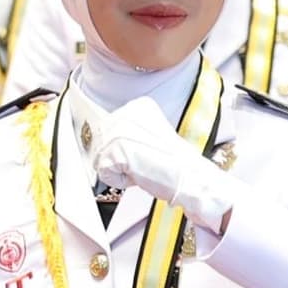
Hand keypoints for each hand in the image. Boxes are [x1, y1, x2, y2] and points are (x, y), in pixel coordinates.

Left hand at [87, 96, 234, 233]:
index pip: (104, 129)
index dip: (120, 148)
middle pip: (98, 144)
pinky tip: (140, 174)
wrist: (191, 178)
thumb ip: (125, 131)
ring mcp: (118, 131)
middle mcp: (125, 113)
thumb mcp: (148, 135)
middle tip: (143, 161)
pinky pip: (104, 173)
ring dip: (119, 170)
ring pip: (99, 159)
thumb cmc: (173, 163)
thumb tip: (97, 135)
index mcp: (136, 106)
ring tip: (143, 167)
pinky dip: (119, 180)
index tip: (143, 152)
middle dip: (117, 159)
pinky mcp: (115, 152)